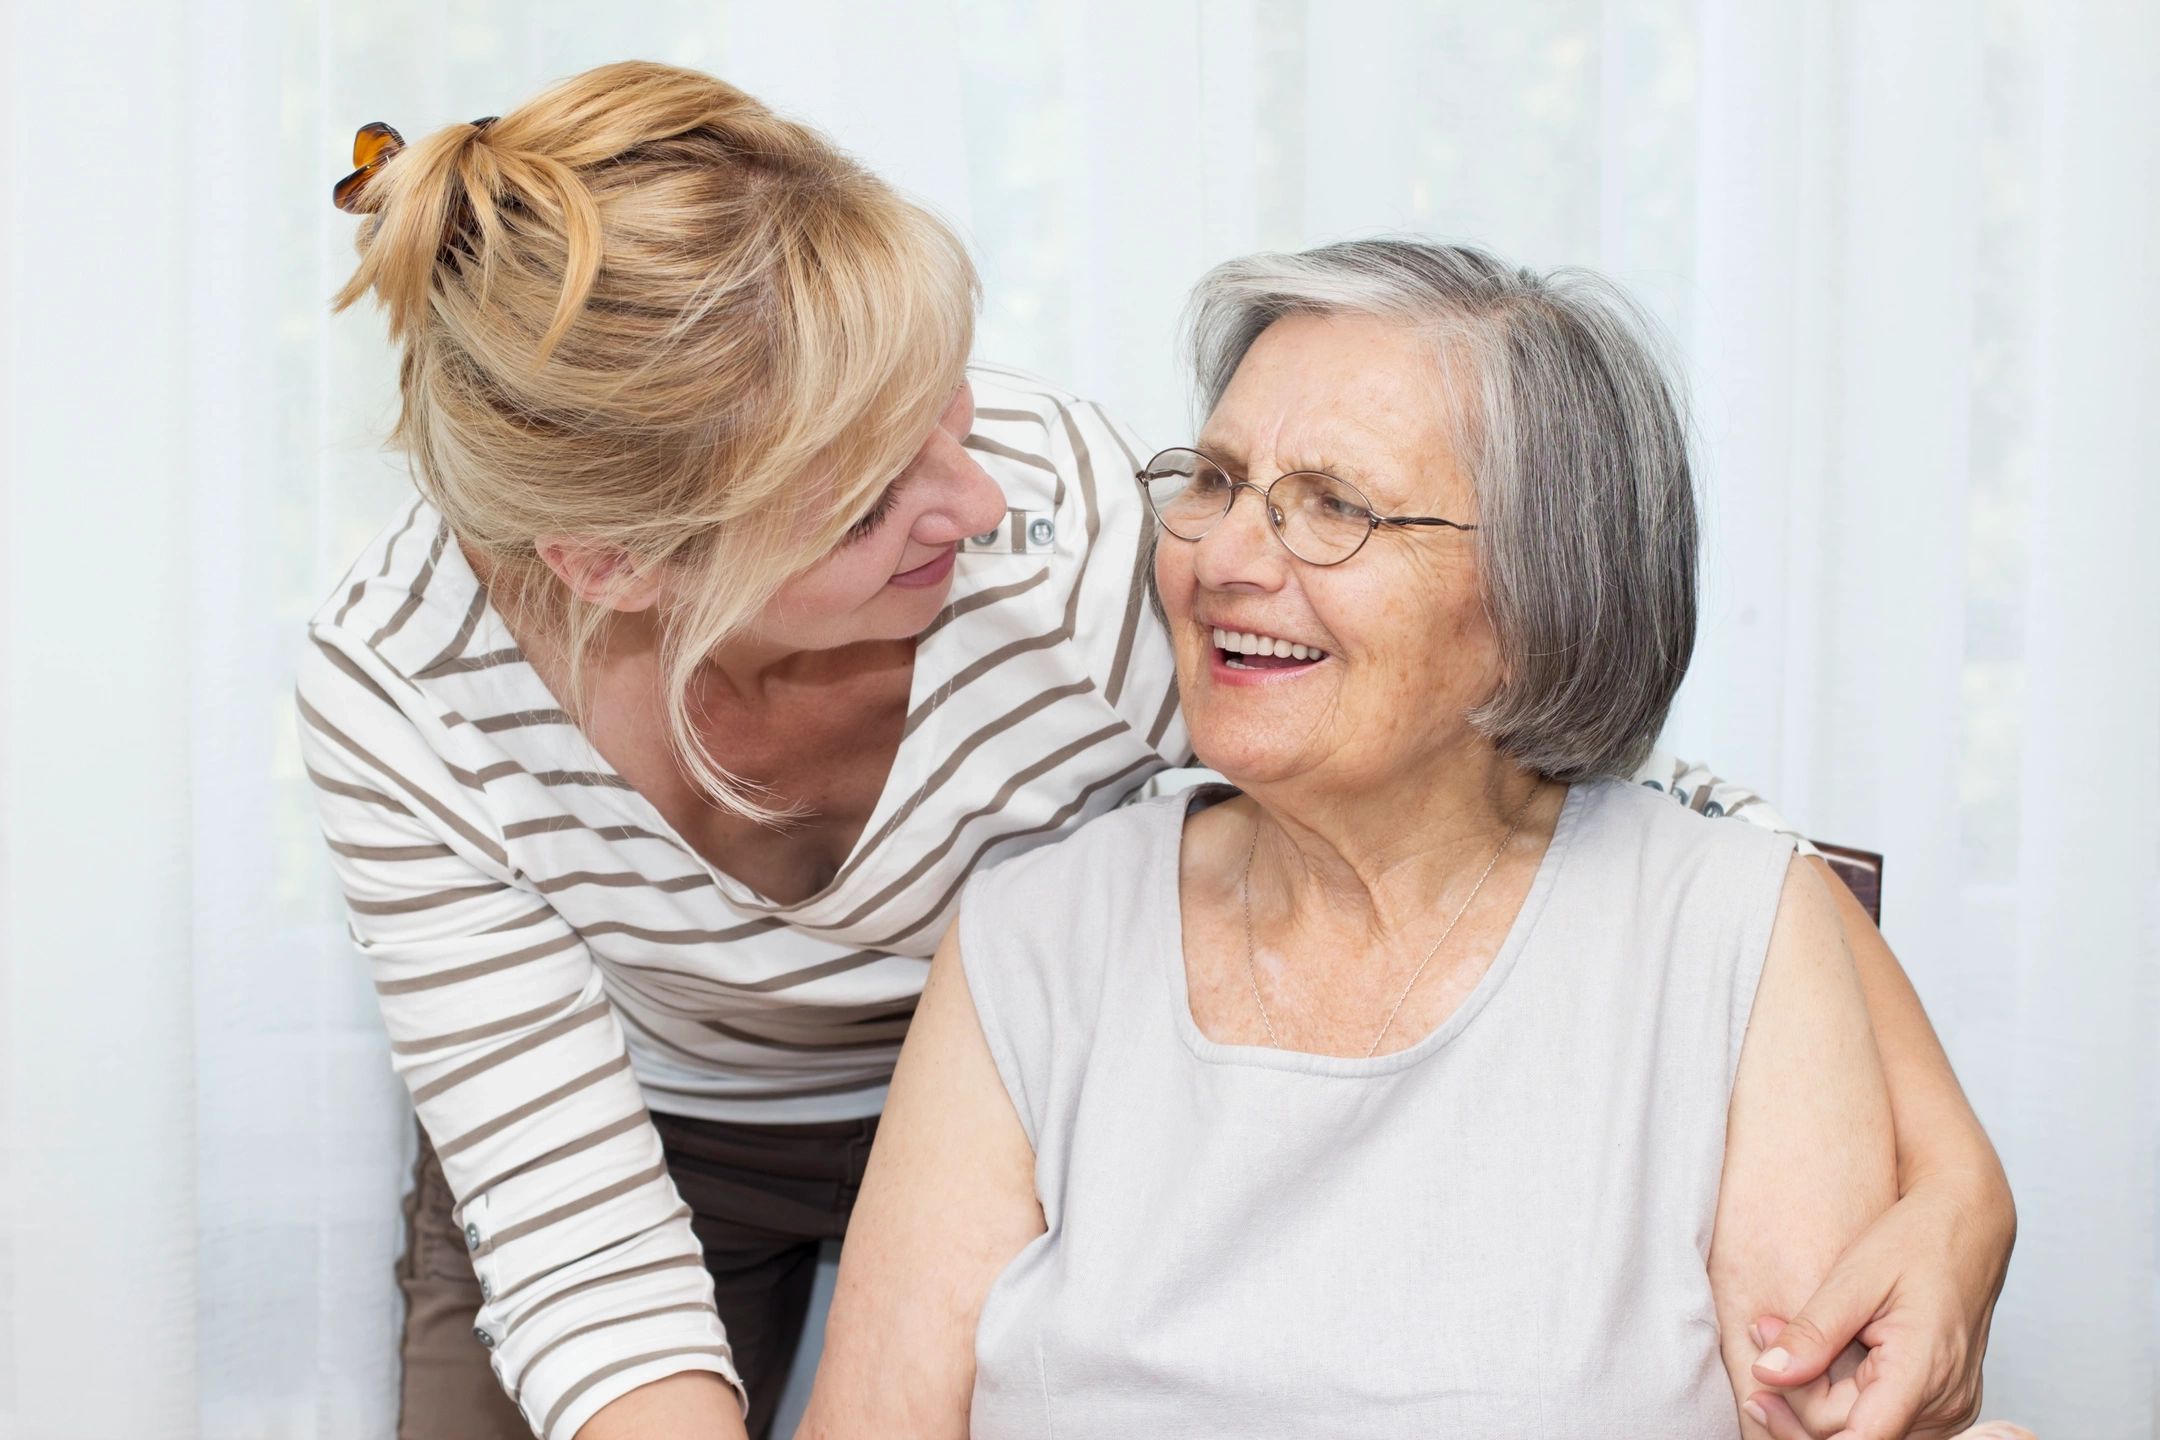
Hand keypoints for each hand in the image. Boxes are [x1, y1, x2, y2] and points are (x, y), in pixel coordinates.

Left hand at [1743, 1169, 2011, 1439]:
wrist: (1967, 1229)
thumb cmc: (1917, 1243)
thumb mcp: (1854, 1277)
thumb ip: (1812, 1332)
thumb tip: (1768, 1373)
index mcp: (1924, 1372)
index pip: (1863, 1438)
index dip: (1805, 1424)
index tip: (1762, 1393)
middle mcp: (1943, 1404)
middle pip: (1851, 1435)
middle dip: (1796, 1396)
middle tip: (1761, 1336)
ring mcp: (1946, 1409)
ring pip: (1864, 1433)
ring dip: (1813, 1400)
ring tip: (1776, 1340)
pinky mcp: (1938, 1403)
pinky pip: (1880, 1421)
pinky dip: (1840, 1399)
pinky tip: (1812, 1361)